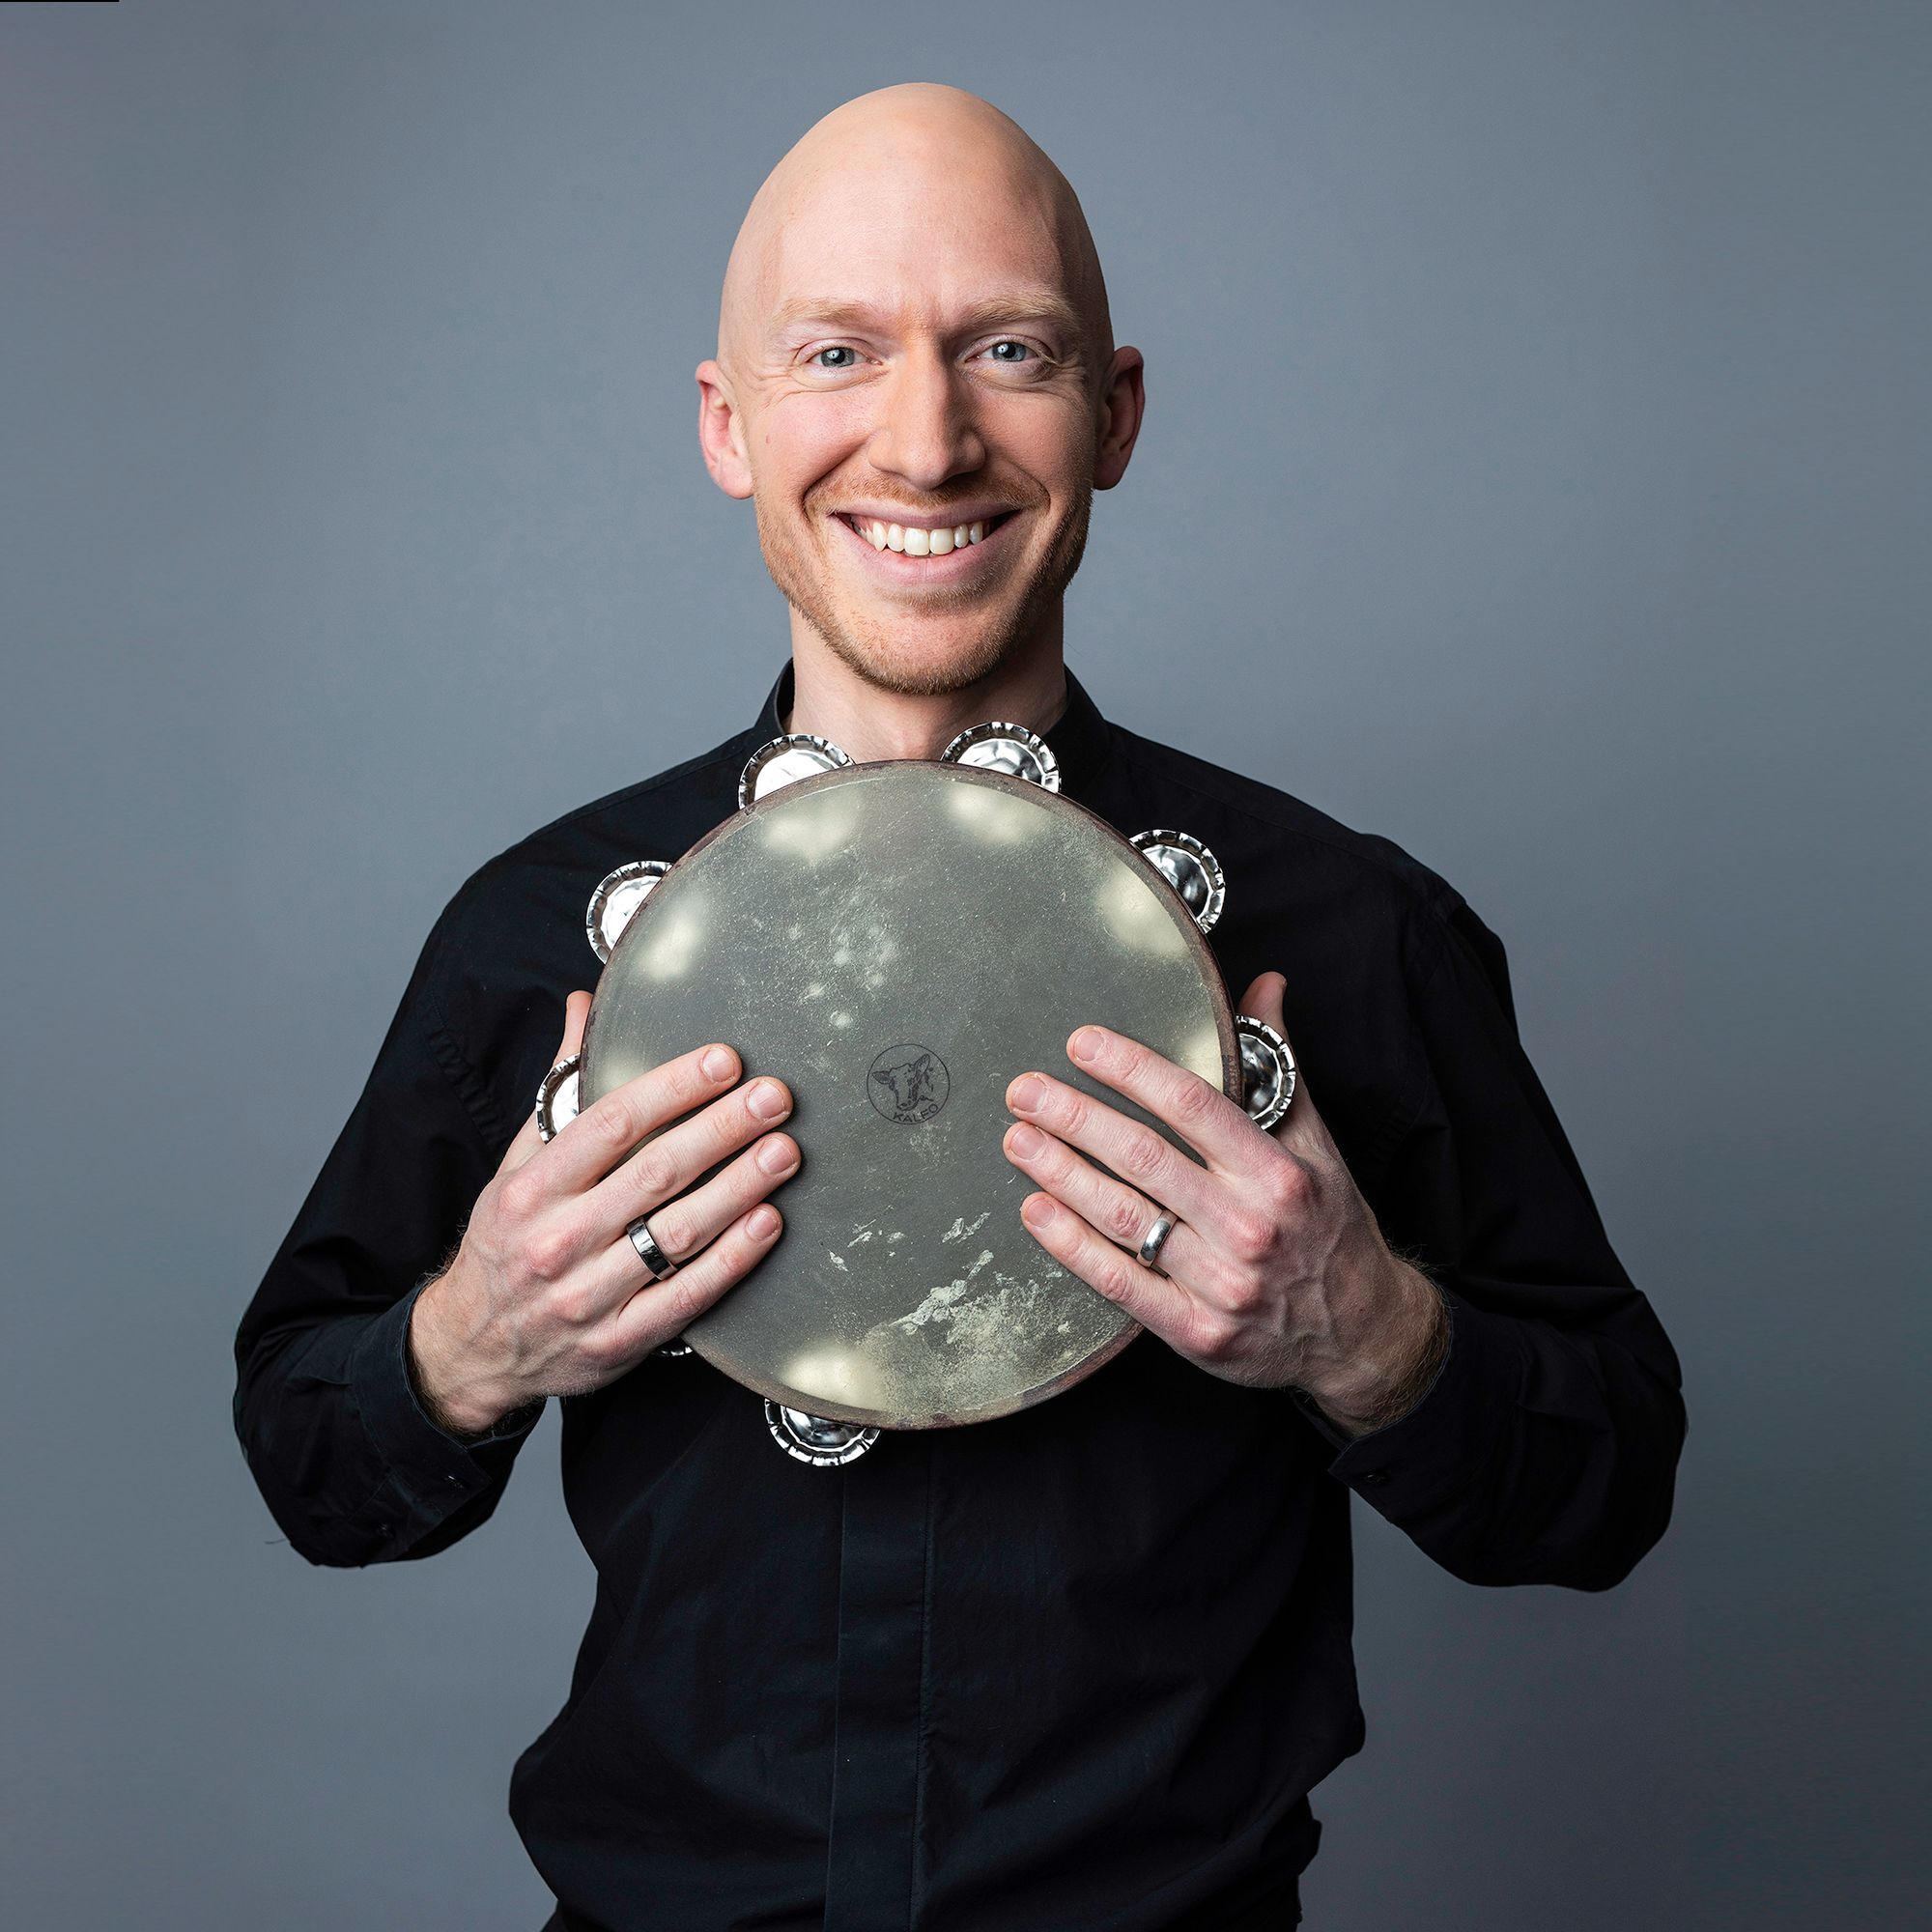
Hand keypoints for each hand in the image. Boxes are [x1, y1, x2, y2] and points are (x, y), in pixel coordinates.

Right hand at [409, 992, 799, 1435]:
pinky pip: (686, 1296)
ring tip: (785, 1150)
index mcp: (533, 1188)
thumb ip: (559, 1088)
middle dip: (722, 1129)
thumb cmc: (508, 1240)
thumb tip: (582, 1005)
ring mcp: (589, 1295)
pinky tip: (768, 1222)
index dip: (672, 1089)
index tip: (724, 1061)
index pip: (610, 1124)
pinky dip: (731, 1259)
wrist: (474, 1348)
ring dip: (739, 1188)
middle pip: (655, 1173)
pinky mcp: (619, 1341)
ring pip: (678, 1233)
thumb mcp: (517, 1162)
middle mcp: (558, 1239)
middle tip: (774, 1098)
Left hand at [1002, 971, 1447, 1434]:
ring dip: (1060, 1173)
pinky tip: (1036, 1211)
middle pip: (1144, 1158)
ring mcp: (1221, 1284)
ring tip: (1019, 1140)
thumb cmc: (1330, 1228)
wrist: (1361, 1334)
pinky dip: (1071, 1245)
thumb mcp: (1318, 1145)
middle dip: (1075, 1118)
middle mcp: (1248, 1226)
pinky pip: (1120, 1283)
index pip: (1191, 1106)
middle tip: (1025, 1091)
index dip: (1130, 1069)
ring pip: (1123, 1217)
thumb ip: (1279, 1067)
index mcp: (1277, 1174)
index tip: (1082, 1044)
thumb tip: (1264, 985)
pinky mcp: (1195, 1332)